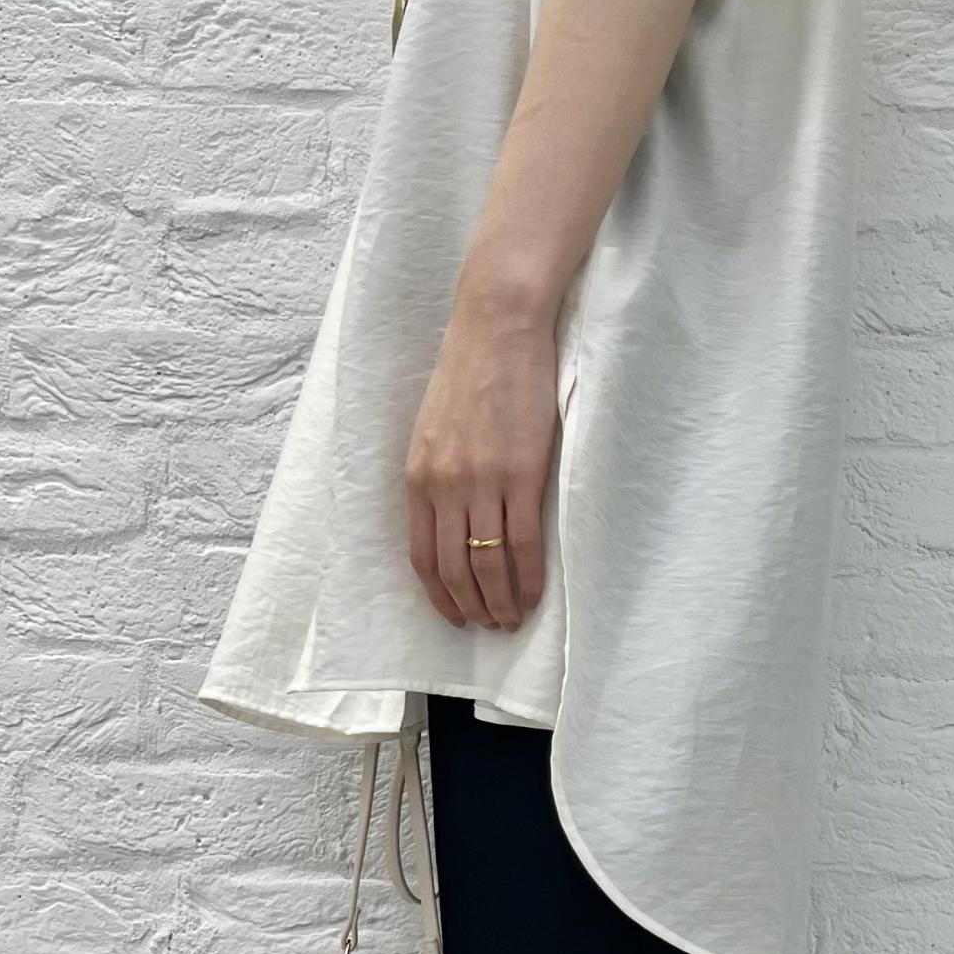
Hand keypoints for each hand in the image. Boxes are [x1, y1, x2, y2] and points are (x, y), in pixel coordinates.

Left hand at [406, 295, 558, 631]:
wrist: (498, 327)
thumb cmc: (471, 371)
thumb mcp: (435, 429)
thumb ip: (439, 475)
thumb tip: (452, 519)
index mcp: (418, 477)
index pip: (422, 557)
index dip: (439, 596)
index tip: (455, 615)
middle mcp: (444, 486)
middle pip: (453, 570)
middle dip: (471, 608)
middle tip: (490, 626)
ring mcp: (482, 483)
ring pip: (487, 566)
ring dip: (500, 602)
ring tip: (512, 619)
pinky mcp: (521, 475)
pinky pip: (522, 545)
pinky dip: (528, 578)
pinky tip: (535, 594)